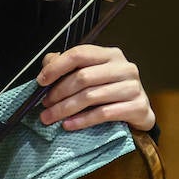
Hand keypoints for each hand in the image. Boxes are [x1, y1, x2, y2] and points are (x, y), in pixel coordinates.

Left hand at [36, 45, 154, 132]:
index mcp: (110, 55)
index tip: (41, 81)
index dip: (57, 67)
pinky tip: (68, 125)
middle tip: (44, 104)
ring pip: (91, 96)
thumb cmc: (108, 89)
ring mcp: (134, 87)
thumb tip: (48, 64)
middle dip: (58, 92)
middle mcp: (124, 67)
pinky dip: (82, 120)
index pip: (79, 54)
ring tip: (50, 117)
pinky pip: (104, 114)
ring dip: (65, 108)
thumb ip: (68, 65)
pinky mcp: (138, 107)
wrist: (137, 110)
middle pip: (83, 77)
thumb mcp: (89, 73)